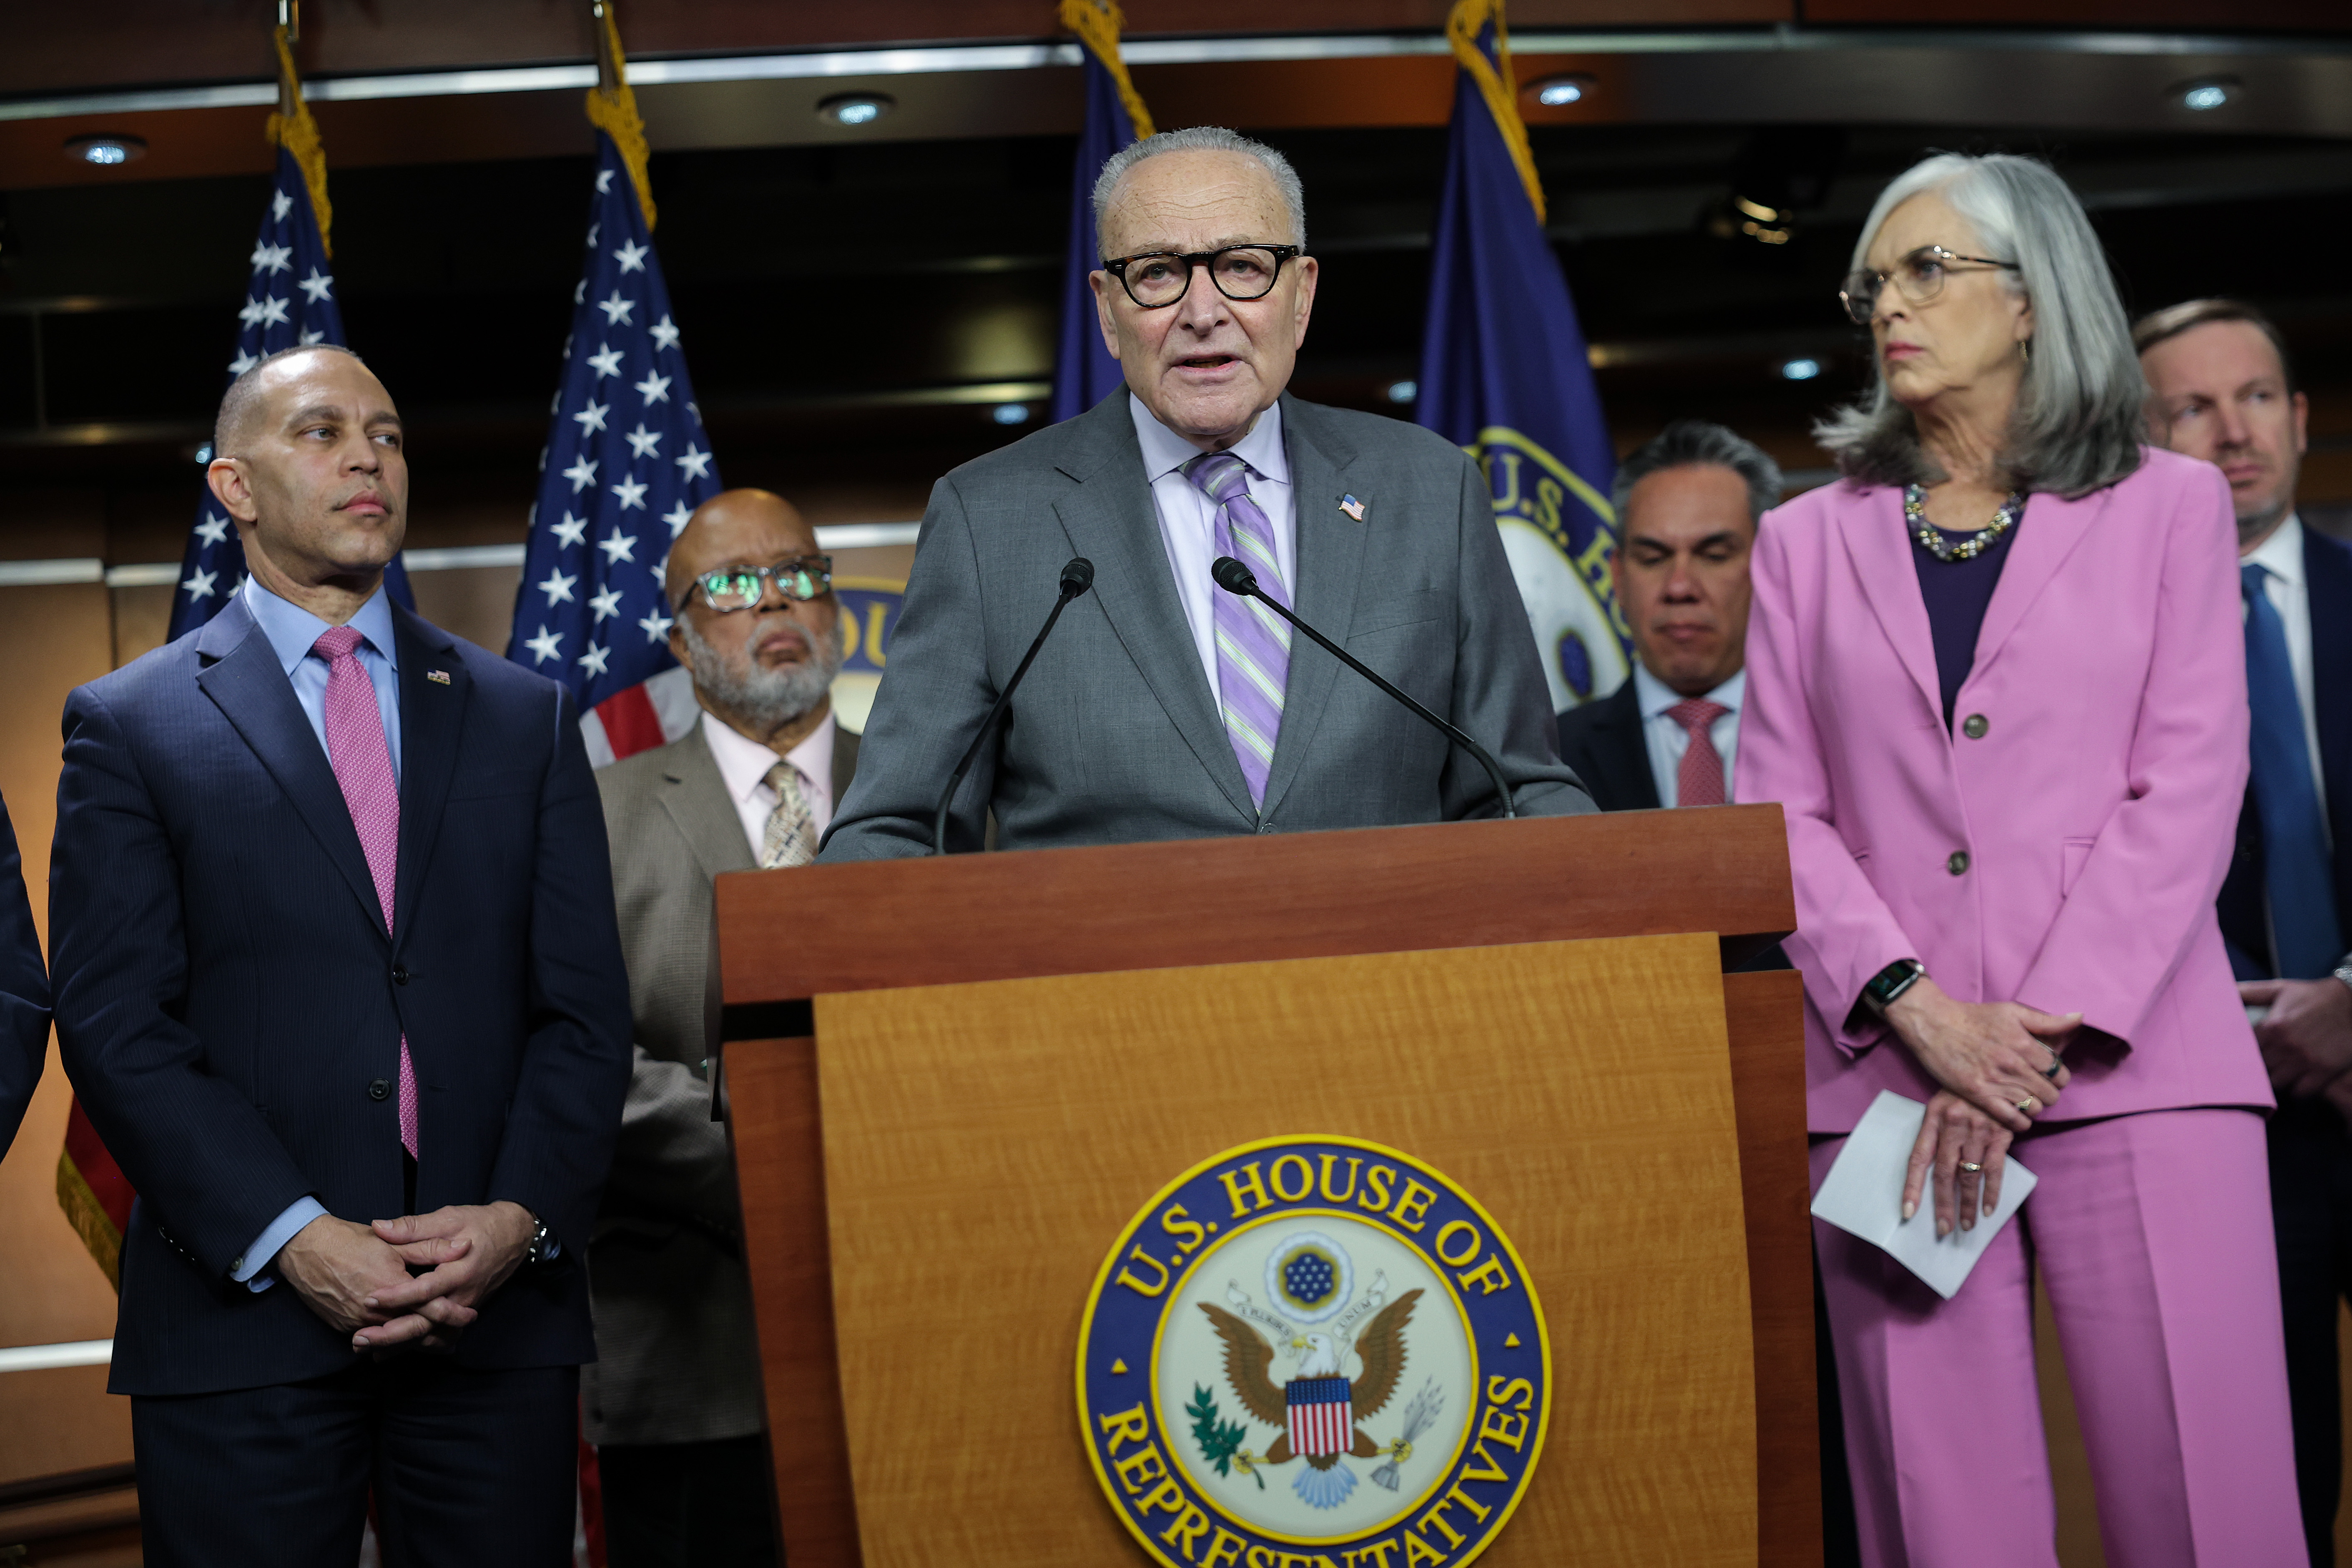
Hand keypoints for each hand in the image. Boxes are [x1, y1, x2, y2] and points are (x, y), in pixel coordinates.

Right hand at [274, 1214, 473, 1348]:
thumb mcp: (395, 1243)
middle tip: (458, 1338)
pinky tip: (402, 1342)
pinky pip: (373, 1340)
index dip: (454, 1315)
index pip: (432, 1310)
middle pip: (415, 1332)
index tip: (470, 1316)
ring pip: (394, 1340)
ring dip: (416, 1342)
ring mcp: (357, 1323)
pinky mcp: (344, 1327)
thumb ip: (431, 1248)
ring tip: (439, 1343)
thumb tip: (465, 1246)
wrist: (307, 1250)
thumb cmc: (351, 1242)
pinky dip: (389, 1342)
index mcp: (393, 1288)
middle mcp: (375, 1312)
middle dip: (439, 1337)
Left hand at [361, 1202, 538, 1351]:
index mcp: (460, 1271)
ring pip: (430, 1336)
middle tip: (359, 1339)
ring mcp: (464, 1307)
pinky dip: (415, 1345)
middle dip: (391, 1335)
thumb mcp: (449, 1218)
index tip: (369, 1299)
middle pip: (426, 1324)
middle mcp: (463, 1295)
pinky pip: (438, 1336)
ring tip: (367, 1350)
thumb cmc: (481, 1224)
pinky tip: (392, 1351)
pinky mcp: (462, 1312)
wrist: (515, 1237)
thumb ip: (413, 1227)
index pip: (425, 1290)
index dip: (397, 1297)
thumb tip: (378, 1227)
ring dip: (399, 1345)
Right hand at [1883, 976, 2077, 1132]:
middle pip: (2050, 1093)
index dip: (2058, 1075)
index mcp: (2024, 1044)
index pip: (2059, 1071)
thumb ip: (2047, 1019)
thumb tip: (2080, 1017)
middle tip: (2039, 1088)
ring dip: (2035, 1106)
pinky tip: (2020, 1116)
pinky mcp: (1979, 1095)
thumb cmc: (1973, 1016)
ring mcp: (1996, 1082)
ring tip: (2027, 1100)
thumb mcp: (2012, 1011)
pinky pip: (2011, 1118)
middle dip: (2049, 1093)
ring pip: (2034, 1107)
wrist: (1933, 1024)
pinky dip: (2021, 1122)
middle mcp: (2013, 1065)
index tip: (2049, 1074)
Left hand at [1903, 1091, 2015, 1236]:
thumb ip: (1935, 1134)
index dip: (1913, 1187)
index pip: (1918, 1158)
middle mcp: (1954, 1126)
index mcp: (1933, 1118)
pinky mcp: (2001, 1134)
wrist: (1995, 1068)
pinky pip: (1995, 1169)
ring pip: (1970, 1175)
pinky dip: (1992, 1192)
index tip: (1908, 1212)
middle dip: (1944, 1204)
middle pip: (1945, 1173)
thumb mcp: (1940, 1104)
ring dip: (1968, 1204)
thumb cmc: (1962, 1092)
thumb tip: (1929, 1172)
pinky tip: (1989, 1209)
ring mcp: (1978, 1131)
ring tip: (1966, 1225)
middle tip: (1943, 1229)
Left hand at [2242, 978, 2351, 1099]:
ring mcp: (2306, 1061)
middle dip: (2257, 1068)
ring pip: (2277, 1083)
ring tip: (2276, 1073)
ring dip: (2275, 1080)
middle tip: (2257, 1067)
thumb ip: (2249, 992)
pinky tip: (2296, 1080)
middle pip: (2259, 1068)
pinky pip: (2301, 1092)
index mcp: (2273, 1026)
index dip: (2241, 1053)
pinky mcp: (2324, 1071)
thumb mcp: (2279, 988)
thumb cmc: (2312, 995)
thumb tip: (2224, 990)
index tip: (2240, 1055)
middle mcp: (2287, 1046)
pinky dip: (2297, 1089)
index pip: (2245, 1050)